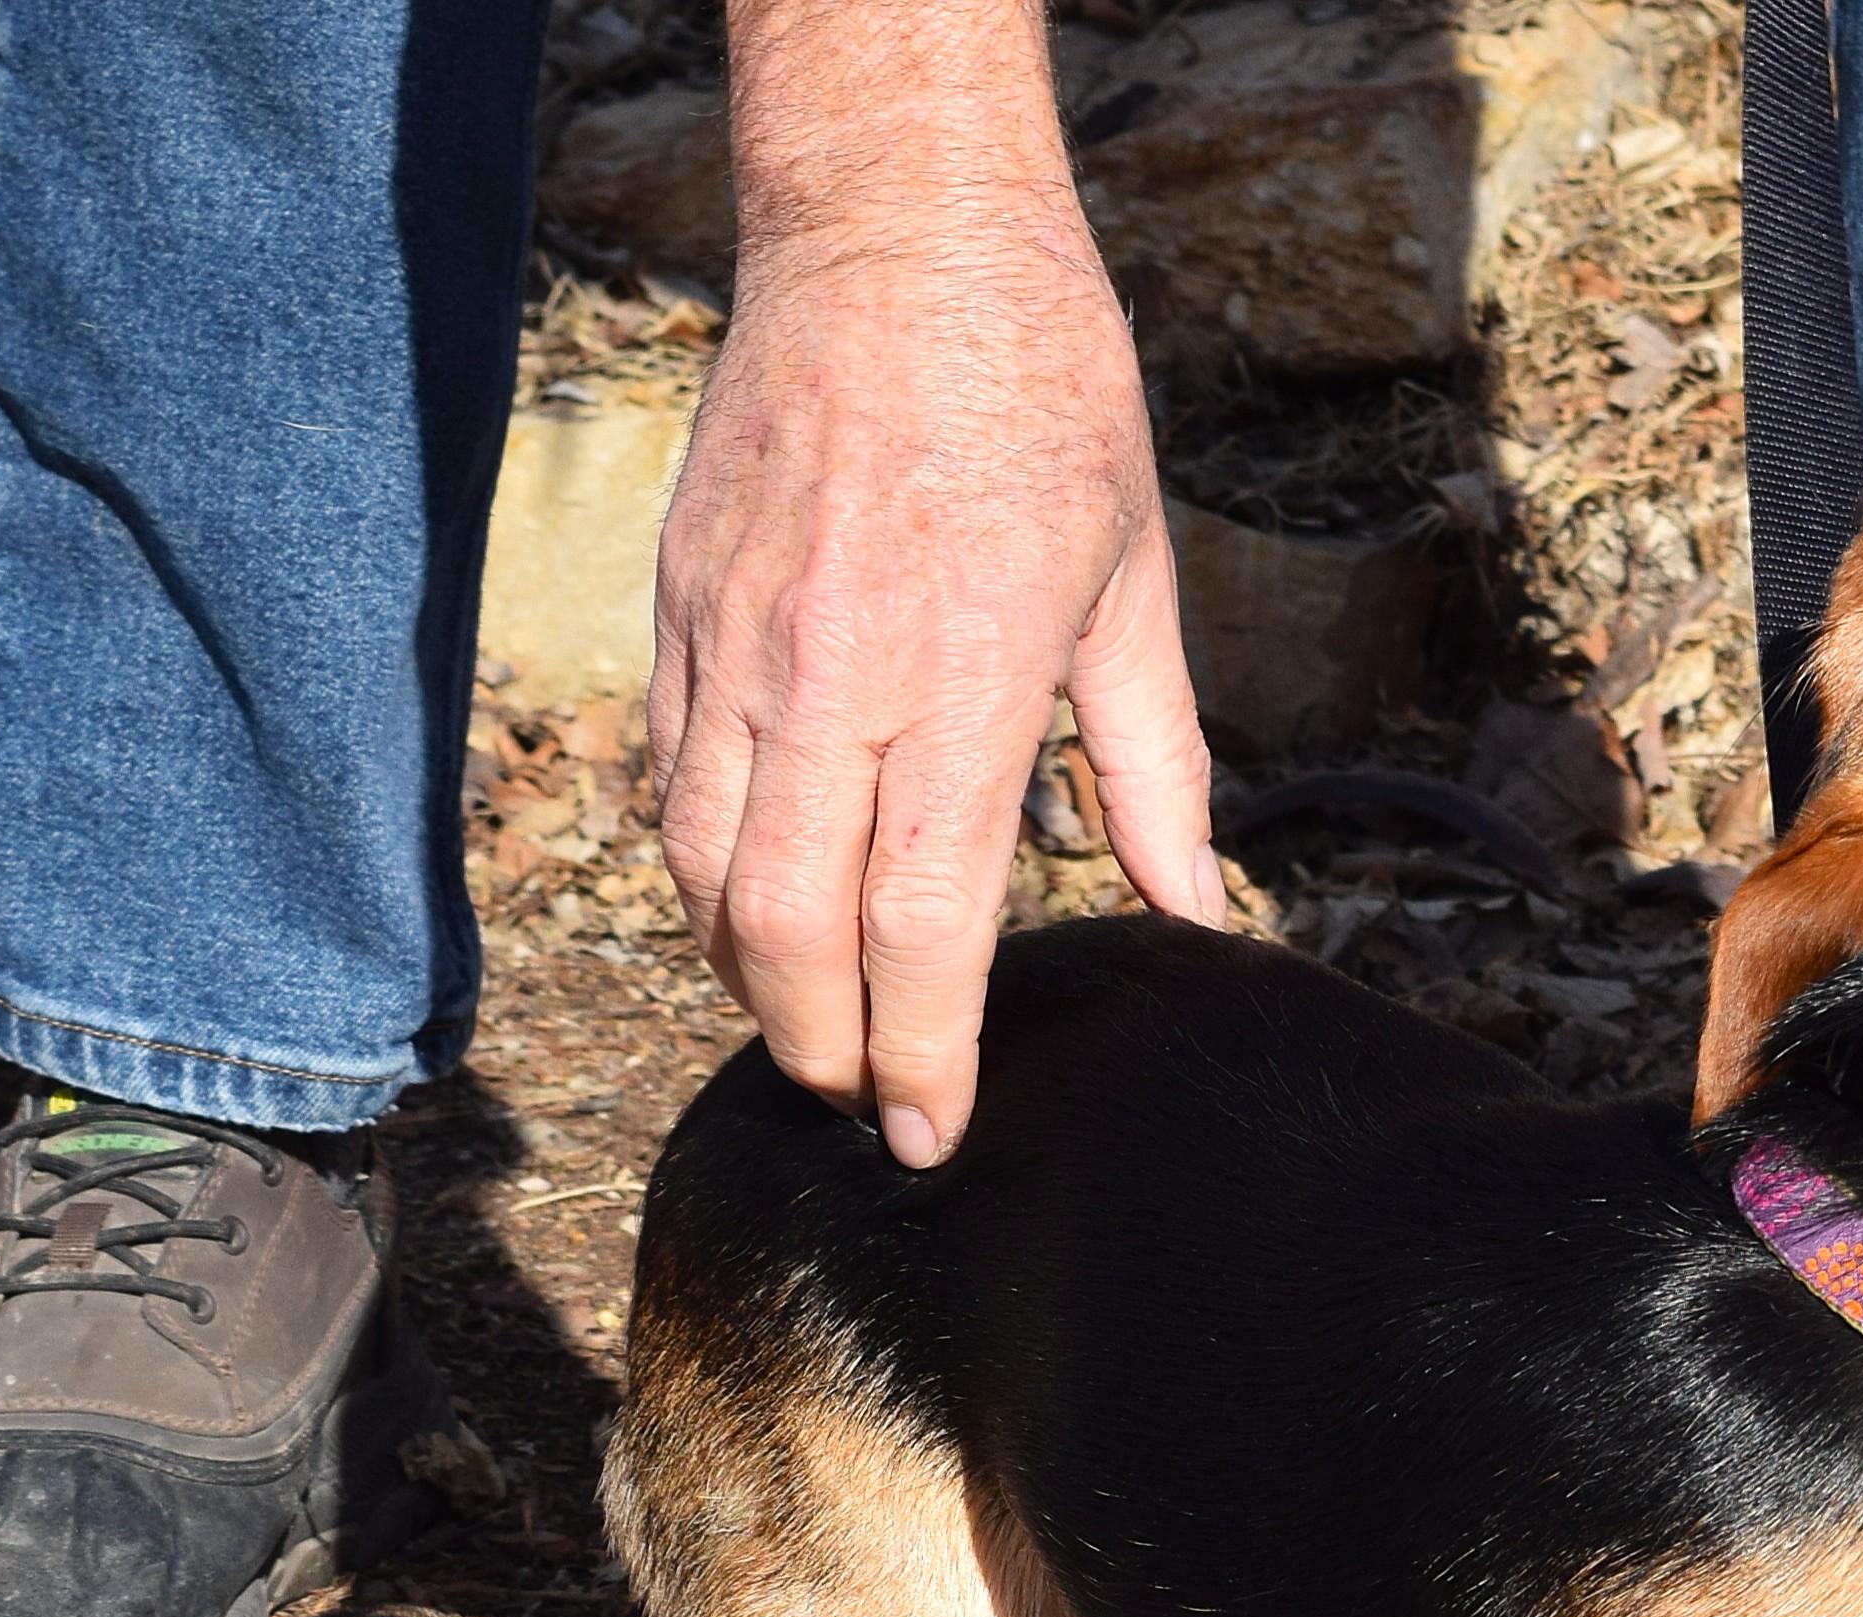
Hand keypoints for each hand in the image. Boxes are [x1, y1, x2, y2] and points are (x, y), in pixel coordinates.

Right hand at [649, 3, 1219, 1167]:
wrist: (895, 237)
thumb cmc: (1043, 396)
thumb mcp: (1134, 583)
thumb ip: (1155, 767)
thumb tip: (1192, 909)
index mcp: (961, 679)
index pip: (921, 927)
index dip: (923, 1054)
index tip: (930, 1134)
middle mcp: (830, 679)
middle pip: (789, 933)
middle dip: (822, 1049)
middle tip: (862, 1104)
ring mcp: (734, 646)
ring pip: (706, 875)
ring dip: (751, 979)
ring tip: (811, 1024)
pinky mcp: (677, 612)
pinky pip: (669, 788)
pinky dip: (702, 879)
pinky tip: (750, 910)